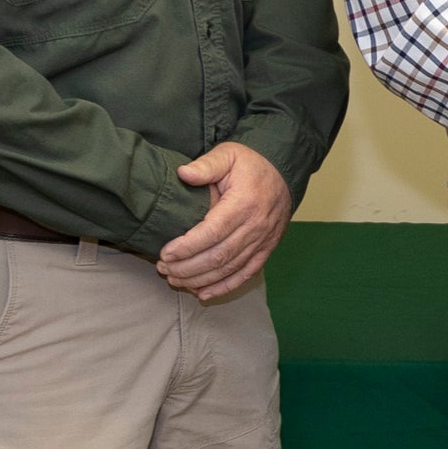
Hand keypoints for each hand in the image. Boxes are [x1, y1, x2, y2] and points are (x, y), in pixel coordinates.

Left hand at [157, 141, 293, 298]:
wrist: (284, 173)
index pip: (213, 232)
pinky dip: (225, 287)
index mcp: (244, 203)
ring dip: (200, 279)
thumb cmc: (251, 164)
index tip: (165, 253)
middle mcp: (256, 226)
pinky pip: (246, 273)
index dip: (188, 246)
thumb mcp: (228, 155)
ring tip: (175, 280)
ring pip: (229, 268)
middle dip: (188, 267)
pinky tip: (203, 293)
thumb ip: (206, 165)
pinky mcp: (267, 249)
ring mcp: (263, 241)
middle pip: (219, 256)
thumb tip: (183, 173)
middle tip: (163, 268)